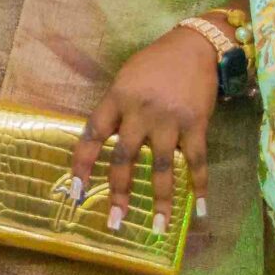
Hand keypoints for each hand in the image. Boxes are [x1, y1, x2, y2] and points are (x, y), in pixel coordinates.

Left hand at [68, 27, 217, 237]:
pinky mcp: (196, 124)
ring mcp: (169, 120)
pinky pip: (196, 160)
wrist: (196, 46)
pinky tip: (199, 209)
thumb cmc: (155, 63)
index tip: (75, 192)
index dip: (82, 164)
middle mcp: (140, 111)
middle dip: (119, 193)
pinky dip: (198, 185)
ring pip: (161, 167)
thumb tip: (103, 145)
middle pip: (124, 158)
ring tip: (158, 228)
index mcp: (117, 98)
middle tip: (115, 222)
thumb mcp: (125, 78)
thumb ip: (115, 110)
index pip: (92, 134)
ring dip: (160, 200)